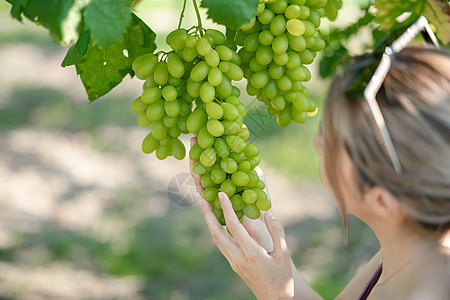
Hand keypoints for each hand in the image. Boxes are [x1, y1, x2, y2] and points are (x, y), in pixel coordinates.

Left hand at [189, 137, 293, 298]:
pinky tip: (218, 223)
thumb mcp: (285, 253)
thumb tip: (267, 211)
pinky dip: (217, 231)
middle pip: (217, 234)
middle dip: (208, 215)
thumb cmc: (282, 277)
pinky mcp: (233, 264)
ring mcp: (233, 262)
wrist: (274, 299)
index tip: (221, 194)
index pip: (234, 227)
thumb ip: (276, 231)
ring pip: (217, 240)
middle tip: (203, 199)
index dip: (227, 209)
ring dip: (210, 223)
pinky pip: (221, 244)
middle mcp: (238, 257)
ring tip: (207, 207)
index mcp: (251, 253)